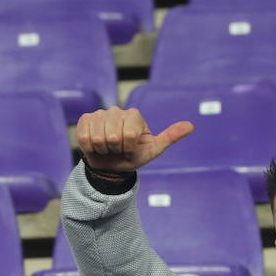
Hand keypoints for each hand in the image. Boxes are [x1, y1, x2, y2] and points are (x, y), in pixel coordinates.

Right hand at [76, 107, 192, 174]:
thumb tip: (191, 125)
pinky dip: (90, 148)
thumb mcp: (154, 150)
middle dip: (116, 150)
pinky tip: (96, 146)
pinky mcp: (85, 119)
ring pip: (98, 138)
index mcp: (135, 115)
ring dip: (103, 150)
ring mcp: (100, 113)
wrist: (112, 166)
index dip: (129, 148)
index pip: (129, 135)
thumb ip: (170, 137)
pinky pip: (85, 137)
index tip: (131, 149)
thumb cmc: (134, 156)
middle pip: (113, 137)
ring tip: (108, 148)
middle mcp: (117, 110)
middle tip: (118, 150)